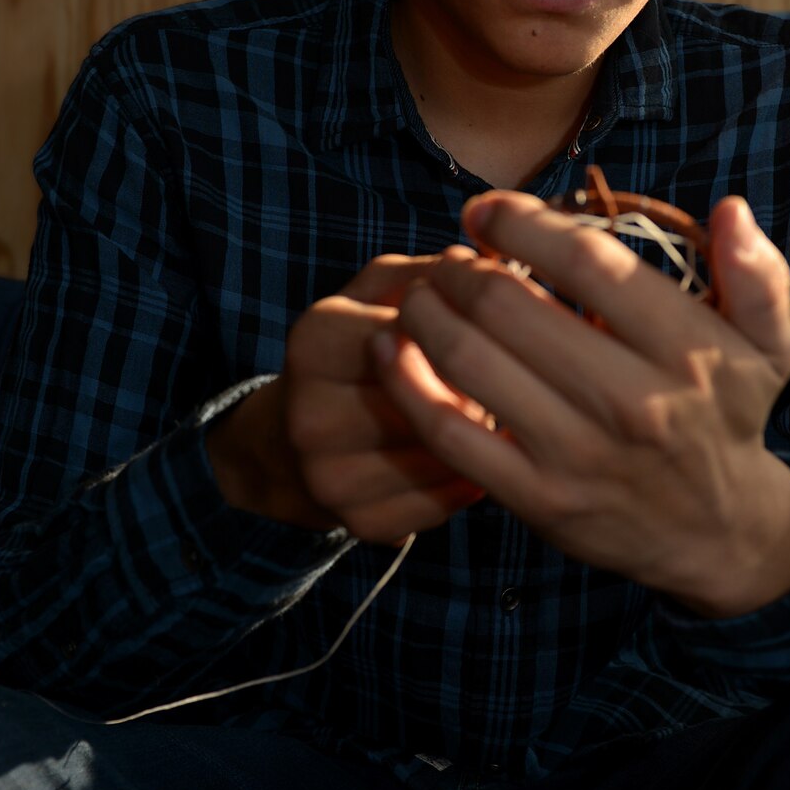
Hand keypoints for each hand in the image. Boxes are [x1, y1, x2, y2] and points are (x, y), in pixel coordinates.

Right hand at [206, 254, 491, 542]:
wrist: (289, 443)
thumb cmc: (353, 350)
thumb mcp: (376, 293)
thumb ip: (429, 272)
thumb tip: (488, 266)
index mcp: (314, 340)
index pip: (409, 332)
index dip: (460, 331)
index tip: (481, 330)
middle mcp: (310, 413)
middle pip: (429, 399)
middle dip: (473, 387)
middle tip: (500, 378)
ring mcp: (329, 477)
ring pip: (442, 455)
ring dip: (477, 437)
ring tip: (483, 415)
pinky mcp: (360, 524)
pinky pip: (441, 503)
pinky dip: (466, 481)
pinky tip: (469, 458)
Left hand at [372, 192, 789, 614]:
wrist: (717, 533)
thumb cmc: (725, 418)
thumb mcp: (767, 346)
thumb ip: (757, 274)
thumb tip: (731, 209)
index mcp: (685, 349)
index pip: (586, 261)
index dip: (522, 222)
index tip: (487, 210)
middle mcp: (634, 401)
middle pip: (510, 305)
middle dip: (463, 267)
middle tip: (452, 258)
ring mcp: (580, 454)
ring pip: (470, 361)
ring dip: (427, 312)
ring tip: (422, 293)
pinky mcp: (538, 498)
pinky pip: (450, 433)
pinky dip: (407, 384)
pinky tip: (392, 347)